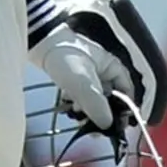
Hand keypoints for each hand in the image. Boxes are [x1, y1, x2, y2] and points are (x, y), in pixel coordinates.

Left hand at [27, 0, 166, 130]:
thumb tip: (107, 125)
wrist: (38, 41)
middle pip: (111, 98)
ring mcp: (89, 72)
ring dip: (88, 109)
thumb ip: (96, 105)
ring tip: (77, 113)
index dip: (125, 110)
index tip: (117, 125)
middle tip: (93, 126)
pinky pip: (82, 95)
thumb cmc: (64, 56)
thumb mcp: (83, 83)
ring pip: (96, 98)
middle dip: (102, 112)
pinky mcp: (74, 76)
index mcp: (114, 66)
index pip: (128, 92)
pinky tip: (68, 106)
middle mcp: (105, 69)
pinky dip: (78, 103)